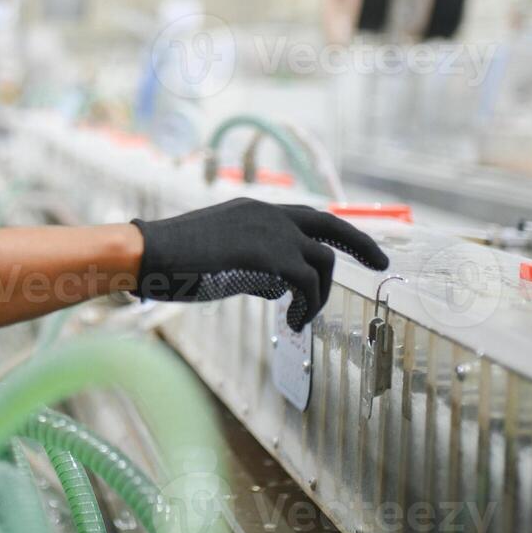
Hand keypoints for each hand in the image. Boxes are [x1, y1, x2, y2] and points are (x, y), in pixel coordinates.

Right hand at [131, 198, 388, 330]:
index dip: (338, 232)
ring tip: (302, 317)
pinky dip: (306, 305)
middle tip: (381, 263)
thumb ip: (254, 267)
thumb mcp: (222, 259)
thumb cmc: (175, 260)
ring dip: (319, 293)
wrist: (150, 253)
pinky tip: (294, 322)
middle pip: (331, 227)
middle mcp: (269, 214)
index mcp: (256, 211)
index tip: (361, 248)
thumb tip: (276, 289)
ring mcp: (271, 231)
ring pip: (321, 262)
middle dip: (361, 245)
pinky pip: (305, 283)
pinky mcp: (269, 254)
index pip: (309, 217)